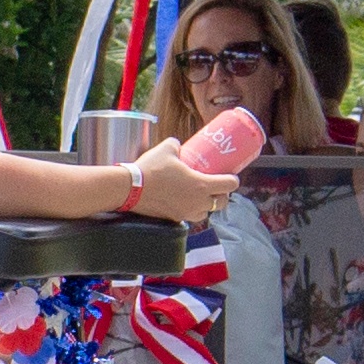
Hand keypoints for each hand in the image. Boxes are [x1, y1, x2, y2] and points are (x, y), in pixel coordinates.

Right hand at [127, 140, 243, 222]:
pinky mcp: (173, 218)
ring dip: (206, 205)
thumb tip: (178, 145)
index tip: (231, 176)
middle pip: (220, 203)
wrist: (131, 188)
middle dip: (222, 195)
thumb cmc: (151, 168)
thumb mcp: (166, 148)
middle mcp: (197, 202)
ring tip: (200, 196)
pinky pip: (188, 216)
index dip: (233, 179)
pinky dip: (190, 210)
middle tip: (217, 186)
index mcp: (201, 185)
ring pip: (205, 213)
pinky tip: (183, 201)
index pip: (228, 185)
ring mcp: (185, 213)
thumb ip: (176, 145)